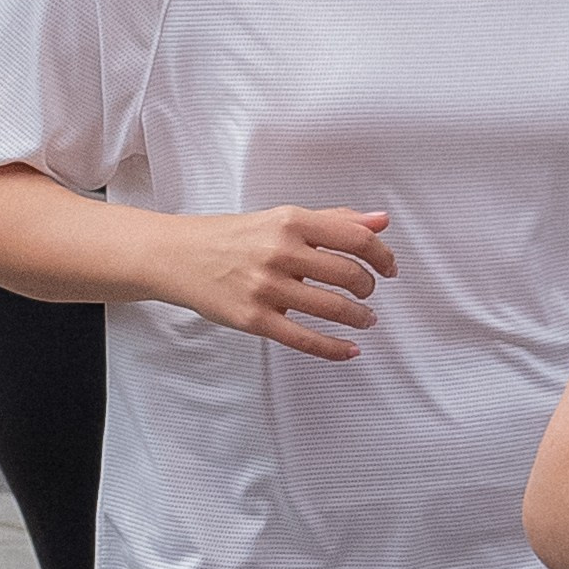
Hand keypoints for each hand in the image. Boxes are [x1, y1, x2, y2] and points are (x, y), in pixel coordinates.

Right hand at [158, 206, 395, 364]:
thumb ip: (333, 220)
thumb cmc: (233, 237)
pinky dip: (334, 348)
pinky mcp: (254, 319)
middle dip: (368, 288)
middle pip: (349, 274)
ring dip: (358, 317)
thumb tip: (381, 220)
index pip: (355, 237)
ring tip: (364, 319)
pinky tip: (351, 349)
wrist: (178, 256)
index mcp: (290, 222)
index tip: (390, 267)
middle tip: (368, 293)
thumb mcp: (282, 218)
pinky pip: (305, 339)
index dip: (383, 255)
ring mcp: (266, 288)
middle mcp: (280, 252)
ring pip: (332, 308)